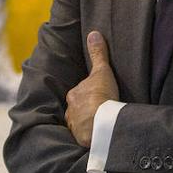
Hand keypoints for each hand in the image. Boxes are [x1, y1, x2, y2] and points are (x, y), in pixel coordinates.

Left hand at [64, 31, 119, 147]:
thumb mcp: (102, 71)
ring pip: (80, 123)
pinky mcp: (80, 139)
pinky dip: (90, 136)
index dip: (90, 94)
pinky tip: (99, 136)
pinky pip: (85, 137)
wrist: (100, 124)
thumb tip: (93, 33)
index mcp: (74, 95)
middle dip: (86, 110)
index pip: (81, 93)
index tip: (99, 97)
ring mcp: (74, 126)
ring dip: (88, 124)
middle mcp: (70, 110)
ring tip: (100, 126)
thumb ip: (98, 54)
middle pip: (78, 108)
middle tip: (100, 111)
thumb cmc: (101, 96)